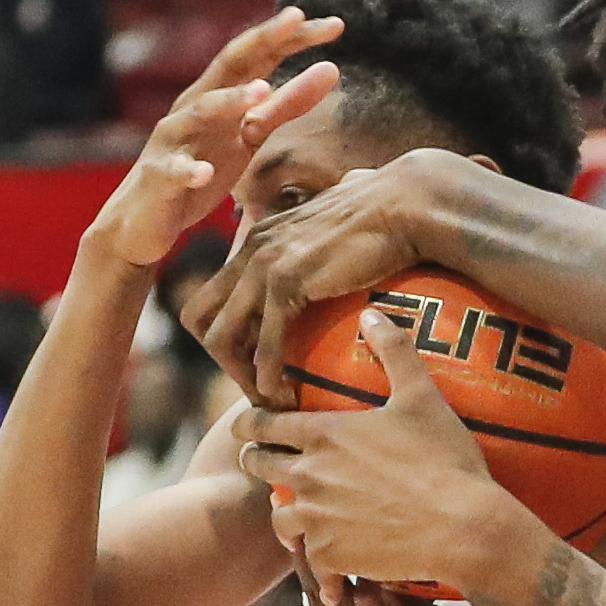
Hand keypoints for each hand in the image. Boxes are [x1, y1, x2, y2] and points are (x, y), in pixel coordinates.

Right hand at [92, 7, 343, 267]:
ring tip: (261, 91)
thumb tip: (332, 69)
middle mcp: (194, 105)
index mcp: (221, 94)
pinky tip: (205, 174)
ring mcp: (174, 138)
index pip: (259, 55)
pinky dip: (189, 171)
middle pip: (230, 65)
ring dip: (229, 100)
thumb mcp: (251, 134)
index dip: (292, 37)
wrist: (147, 218)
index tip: (335, 24)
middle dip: (264, 40)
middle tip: (298, 18)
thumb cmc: (203, 167)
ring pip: (200, 111)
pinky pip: (174, 171)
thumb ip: (287, 104)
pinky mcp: (159, 176)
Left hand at [185, 145, 482, 405]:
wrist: (405, 205)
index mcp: (258, 240)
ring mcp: (264, 264)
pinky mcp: (287, 281)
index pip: (214, 297)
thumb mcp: (337, 228)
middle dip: (222, 360)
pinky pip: (265, 341)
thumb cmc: (386, 214)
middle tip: (256, 388)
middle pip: (201, 318)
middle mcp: (251, 250)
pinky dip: (269, 374)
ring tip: (270, 401)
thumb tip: (338, 236)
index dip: (226, 334)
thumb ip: (322, 237)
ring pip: (223, 336)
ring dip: (240, 376)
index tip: (256, 361)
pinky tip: (283, 394)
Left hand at [235, 308, 530, 601]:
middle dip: (257, 461)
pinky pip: (309, 559)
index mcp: (324, 434)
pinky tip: (331, 562)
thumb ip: (395, 352)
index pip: (263, 422)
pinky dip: (318, 559)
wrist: (464, 527)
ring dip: (286, 512)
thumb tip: (372, 313)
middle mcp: (309, 475)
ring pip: (277, 516)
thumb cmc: (446, 460)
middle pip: (258, 466)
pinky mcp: (331, 556)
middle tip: (266, 463)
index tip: (245, 425)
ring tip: (299, 514)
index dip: (249, 422)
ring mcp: (317, 518)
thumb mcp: (423, 398)